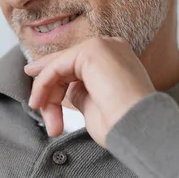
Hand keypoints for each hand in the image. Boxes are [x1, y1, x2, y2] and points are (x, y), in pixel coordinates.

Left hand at [24, 37, 155, 147]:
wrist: (141, 131)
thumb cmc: (122, 126)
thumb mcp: (94, 104)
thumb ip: (79, 91)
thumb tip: (61, 88)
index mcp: (115, 59)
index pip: (74, 65)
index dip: (52, 81)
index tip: (37, 101)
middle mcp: (111, 47)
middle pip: (63, 64)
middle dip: (47, 91)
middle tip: (43, 117)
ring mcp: (103, 46)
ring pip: (57, 66)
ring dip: (45, 93)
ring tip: (50, 122)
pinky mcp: (92, 51)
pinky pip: (55, 67)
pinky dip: (43, 86)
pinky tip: (40, 104)